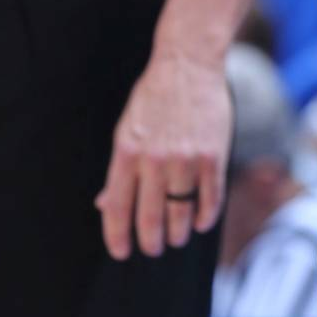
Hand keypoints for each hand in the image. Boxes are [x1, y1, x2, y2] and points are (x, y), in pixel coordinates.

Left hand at [96, 51, 229, 259]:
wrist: (188, 65)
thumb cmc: (153, 99)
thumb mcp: (126, 130)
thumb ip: (118, 170)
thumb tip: (103, 205)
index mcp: (126, 152)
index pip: (116, 207)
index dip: (117, 236)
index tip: (121, 252)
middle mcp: (154, 159)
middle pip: (149, 218)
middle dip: (150, 242)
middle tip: (152, 248)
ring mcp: (185, 158)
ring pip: (180, 214)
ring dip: (177, 233)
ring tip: (176, 238)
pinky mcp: (212, 155)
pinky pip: (209, 198)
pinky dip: (205, 217)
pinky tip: (200, 222)